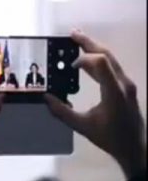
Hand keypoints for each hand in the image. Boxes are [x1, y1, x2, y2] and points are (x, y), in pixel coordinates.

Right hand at [45, 30, 145, 177]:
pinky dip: (98, 58)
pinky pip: (112, 66)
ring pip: (111, 58)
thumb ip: (62, 112)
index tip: (69, 65)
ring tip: (77, 40)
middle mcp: (123, 83)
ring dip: (94, 48)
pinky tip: (87, 59)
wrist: (135, 147)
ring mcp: (126, 84)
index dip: (83, 59)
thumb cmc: (110, 138)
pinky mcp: (126, 87)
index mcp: (114, 92)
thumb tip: (46, 98)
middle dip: (88, 43)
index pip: (100, 63)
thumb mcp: (82, 127)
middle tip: (71, 34)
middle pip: (107, 55)